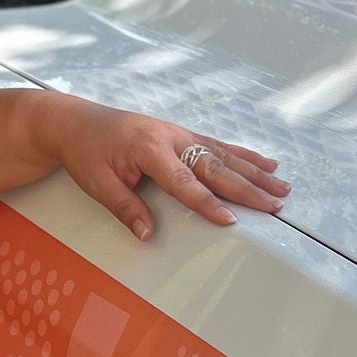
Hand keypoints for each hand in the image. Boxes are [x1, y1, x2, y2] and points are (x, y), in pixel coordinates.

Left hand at [44, 99, 289, 241]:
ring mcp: (178, 133)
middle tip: (275, 204)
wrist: (75, 121)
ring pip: (224, 154)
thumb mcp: (97, 183)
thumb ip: (125, 207)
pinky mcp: (181, 134)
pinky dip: (243, 155)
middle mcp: (170, 137)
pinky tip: (265, 163)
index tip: (230, 219)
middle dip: (248, 187)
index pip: (184, 182)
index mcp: (148, 148)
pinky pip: (218, 145)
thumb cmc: (85, 150)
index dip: (208, 202)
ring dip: (254, 171)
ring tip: (281, 186)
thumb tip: (147, 234)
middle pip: (215, 166)